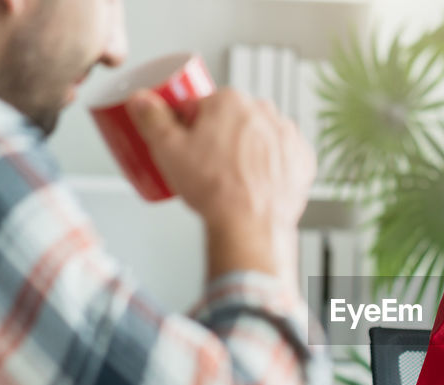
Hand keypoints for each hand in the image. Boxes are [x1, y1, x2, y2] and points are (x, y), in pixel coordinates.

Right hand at [128, 89, 314, 278]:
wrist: (251, 224)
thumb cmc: (214, 189)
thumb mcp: (167, 150)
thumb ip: (151, 119)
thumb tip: (140, 100)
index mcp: (229, 101)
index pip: (199, 105)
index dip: (187, 127)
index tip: (185, 144)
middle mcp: (264, 111)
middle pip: (231, 119)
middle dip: (218, 136)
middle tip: (205, 165)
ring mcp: (287, 134)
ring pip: (258, 135)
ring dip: (246, 148)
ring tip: (230, 176)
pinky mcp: (303, 159)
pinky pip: (282, 155)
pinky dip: (270, 164)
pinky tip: (255, 180)